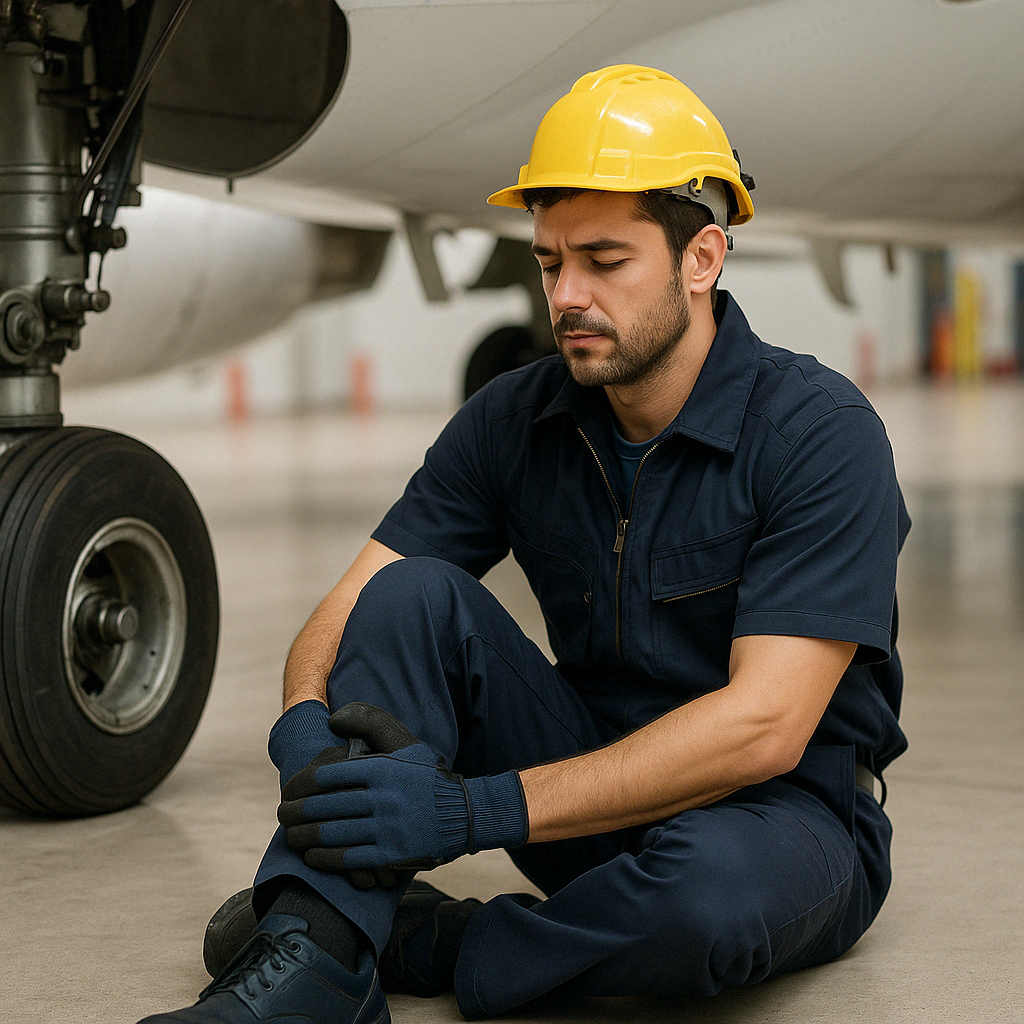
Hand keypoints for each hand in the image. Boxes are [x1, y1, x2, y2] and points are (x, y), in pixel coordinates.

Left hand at [278, 703, 528, 872]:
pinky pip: (347, 859)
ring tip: (291, 835)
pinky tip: (311, 855)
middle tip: (282, 813)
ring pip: (331, 834)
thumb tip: (332, 719)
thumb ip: (368, 721)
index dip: (300, 785)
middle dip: (295, 812)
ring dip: (303, 836)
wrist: (462, 814)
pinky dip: (323, 858)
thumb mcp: (404, 740)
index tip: (289, 789)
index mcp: (380, 768)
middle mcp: (382, 797)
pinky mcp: (390, 855)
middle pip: (323, 806)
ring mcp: (386, 828)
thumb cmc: (426, 775)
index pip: (326, 776)